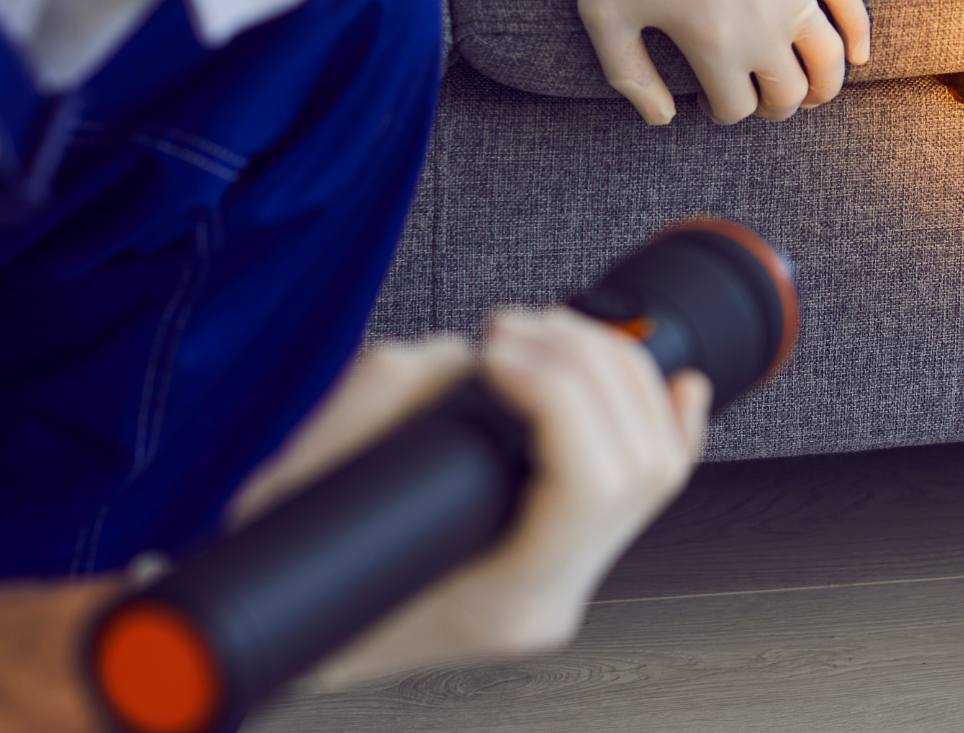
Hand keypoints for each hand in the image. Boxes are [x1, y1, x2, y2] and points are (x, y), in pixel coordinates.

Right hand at [227, 311, 709, 688]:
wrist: (288, 634)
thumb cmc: (289, 576)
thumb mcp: (298, 492)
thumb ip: (374, 408)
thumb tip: (455, 355)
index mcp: (501, 600)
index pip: (590, 484)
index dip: (556, 392)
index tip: (493, 351)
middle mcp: (554, 594)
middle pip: (638, 460)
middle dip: (582, 366)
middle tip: (508, 328)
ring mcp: (574, 576)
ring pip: (659, 460)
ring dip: (609, 373)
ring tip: (536, 332)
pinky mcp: (572, 548)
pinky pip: (657, 481)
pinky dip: (666, 420)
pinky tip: (675, 382)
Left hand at [569, 0, 869, 124]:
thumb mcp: (603, 14)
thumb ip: (629, 76)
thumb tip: (664, 119)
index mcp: (715, 46)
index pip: (737, 107)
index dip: (722, 112)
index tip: (707, 99)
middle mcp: (764, 26)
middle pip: (788, 93)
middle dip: (772, 106)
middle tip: (753, 95)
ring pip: (829, 61)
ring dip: (823, 87)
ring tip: (809, 90)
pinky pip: (850, 3)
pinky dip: (859, 35)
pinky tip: (857, 54)